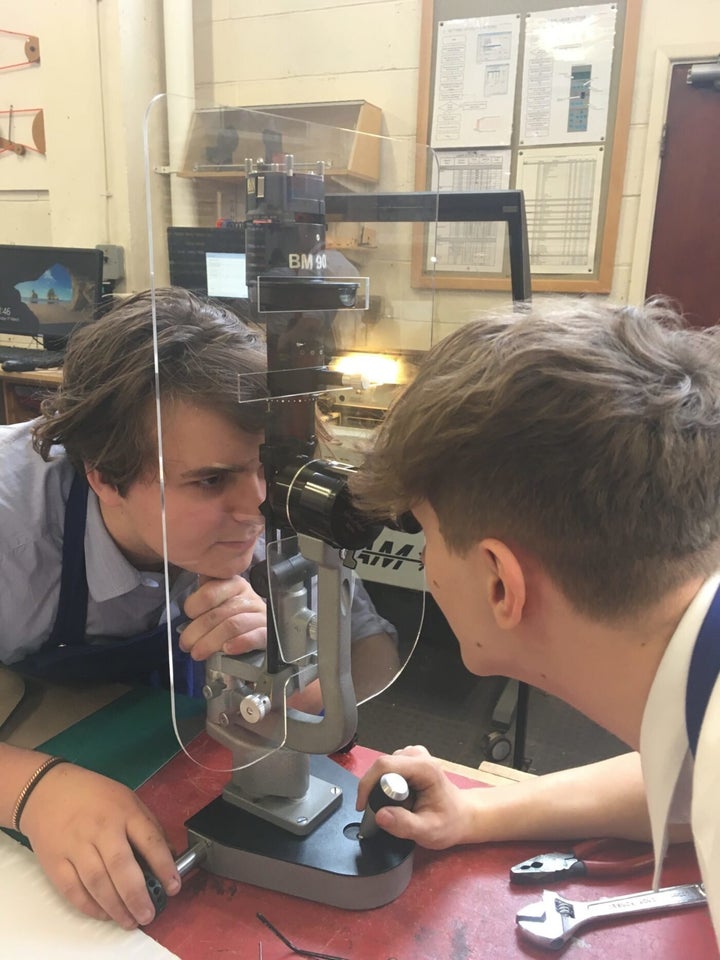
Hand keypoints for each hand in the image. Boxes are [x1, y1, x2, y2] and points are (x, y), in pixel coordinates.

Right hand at [20, 762, 179, 927]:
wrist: (47, 791)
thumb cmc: (94, 796)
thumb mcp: (128, 800)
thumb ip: (148, 826)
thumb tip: (168, 855)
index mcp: (124, 812)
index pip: (149, 840)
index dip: (164, 866)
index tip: (173, 886)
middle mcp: (101, 829)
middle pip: (121, 866)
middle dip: (137, 895)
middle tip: (148, 914)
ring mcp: (76, 845)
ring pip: (97, 883)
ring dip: (115, 907)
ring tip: (130, 921)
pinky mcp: (55, 861)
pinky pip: (73, 890)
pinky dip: (90, 907)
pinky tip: (104, 914)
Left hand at [180, 575, 265, 659]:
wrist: (259, 629)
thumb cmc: (234, 615)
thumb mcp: (220, 600)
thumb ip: (205, 594)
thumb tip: (187, 598)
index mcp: (233, 584)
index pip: (209, 593)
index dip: (194, 608)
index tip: (188, 618)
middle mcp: (248, 597)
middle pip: (218, 613)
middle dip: (196, 632)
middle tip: (186, 644)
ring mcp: (260, 615)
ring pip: (232, 625)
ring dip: (211, 642)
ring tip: (199, 652)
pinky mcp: (268, 633)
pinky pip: (255, 636)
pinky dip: (239, 643)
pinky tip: (227, 649)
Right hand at [356, 745, 476, 848]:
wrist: (462, 816)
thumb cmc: (449, 822)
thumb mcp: (428, 831)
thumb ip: (404, 825)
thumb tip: (380, 815)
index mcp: (424, 768)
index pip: (384, 766)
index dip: (368, 785)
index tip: (364, 807)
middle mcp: (418, 756)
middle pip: (382, 766)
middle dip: (374, 789)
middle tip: (384, 811)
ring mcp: (414, 755)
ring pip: (383, 767)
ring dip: (380, 787)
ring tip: (395, 806)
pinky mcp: (410, 759)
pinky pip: (388, 769)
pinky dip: (386, 784)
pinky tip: (398, 797)